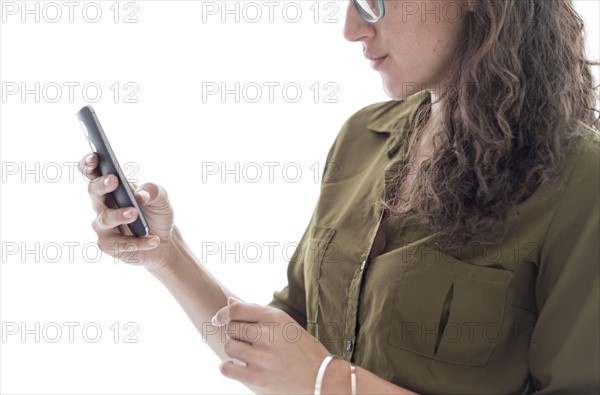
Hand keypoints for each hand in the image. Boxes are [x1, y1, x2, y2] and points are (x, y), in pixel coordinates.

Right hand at [78, 152, 174, 268]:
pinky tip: (153, 240)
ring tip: (135, 213)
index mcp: (111, 187)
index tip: (95, 156)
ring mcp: (103, 226)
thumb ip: (153, 190)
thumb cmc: (157, 213)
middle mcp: (102, 205)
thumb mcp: (161, 198)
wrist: (165, 240)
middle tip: (114, 180)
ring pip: (104, 219)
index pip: (92, 172)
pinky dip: (138, 242)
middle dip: (102, 185)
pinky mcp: (109, 245)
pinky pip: (119, 244)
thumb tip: (140, 196)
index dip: (89, 164)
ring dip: (119, 215)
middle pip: (93, 191)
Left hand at [212, 297, 329, 393]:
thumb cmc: (301, 348)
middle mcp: (267, 335)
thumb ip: (256, 312)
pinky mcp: (257, 379)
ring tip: (246, 354)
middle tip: (245, 341)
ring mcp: (261, 358)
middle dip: (233, 333)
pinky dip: (227, 367)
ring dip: (233, 349)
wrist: (320, 378)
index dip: (222, 313)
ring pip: (229, 346)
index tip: (218, 318)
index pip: (236, 310)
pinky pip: (226, 368)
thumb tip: (228, 301)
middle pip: (231, 327)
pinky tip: (237, 366)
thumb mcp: (284, 324)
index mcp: (275, 318)